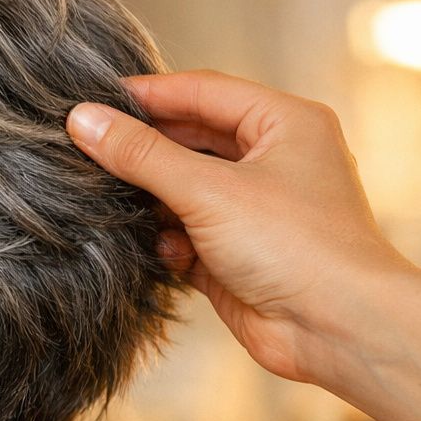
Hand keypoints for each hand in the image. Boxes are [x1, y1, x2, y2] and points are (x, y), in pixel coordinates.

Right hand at [66, 69, 420, 420]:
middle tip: (87, 153)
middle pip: (189, 140)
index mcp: (284, 123)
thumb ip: (141, 154)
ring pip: (183, 189)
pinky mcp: (237, 252)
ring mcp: (255, 208)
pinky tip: (166, 253)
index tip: (90, 102)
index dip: (146, 95)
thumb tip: (84, 120)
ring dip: (152, 201)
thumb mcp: (208, 190)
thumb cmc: (296, 246)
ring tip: (117, 205)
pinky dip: (169, 240)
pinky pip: (187, 233)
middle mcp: (273, 160)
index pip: (202, 91)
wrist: (336, 328)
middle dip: (143, 152)